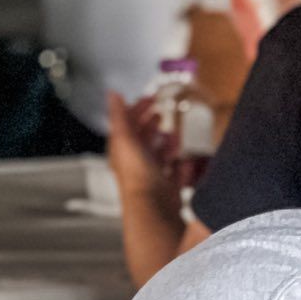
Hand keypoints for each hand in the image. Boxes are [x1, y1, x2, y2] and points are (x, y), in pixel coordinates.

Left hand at [106, 91, 178, 212]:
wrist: (152, 207)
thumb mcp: (125, 138)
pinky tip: (187, 160)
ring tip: (176, 133)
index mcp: (123, 150)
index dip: (138, 109)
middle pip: (143, 139)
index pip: (128, 124)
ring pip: (159, 155)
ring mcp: (152, 176)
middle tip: (162, 112)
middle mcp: (136, 163)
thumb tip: (113, 93)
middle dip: (151, 124)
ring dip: (167, 143)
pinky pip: (175, 173)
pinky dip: (180, 165)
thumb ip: (120, 116)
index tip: (151, 98)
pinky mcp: (167, 189)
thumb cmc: (137, 172)